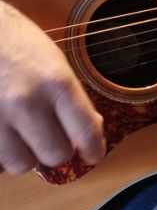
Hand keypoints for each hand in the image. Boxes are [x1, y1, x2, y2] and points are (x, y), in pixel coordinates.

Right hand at [0, 2, 105, 174]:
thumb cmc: (20, 45)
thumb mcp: (56, 65)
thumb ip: (74, 101)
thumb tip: (90, 136)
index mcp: (57, 83)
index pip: (86, 133)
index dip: (94, 150)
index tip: (93, 154)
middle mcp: (27, 102)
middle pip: (56, 155)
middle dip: (58, 150)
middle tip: (52, 137)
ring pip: (22, 164)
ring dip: (27, 155)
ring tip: (23, 135)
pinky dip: (2, 152)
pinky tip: (4, 134)